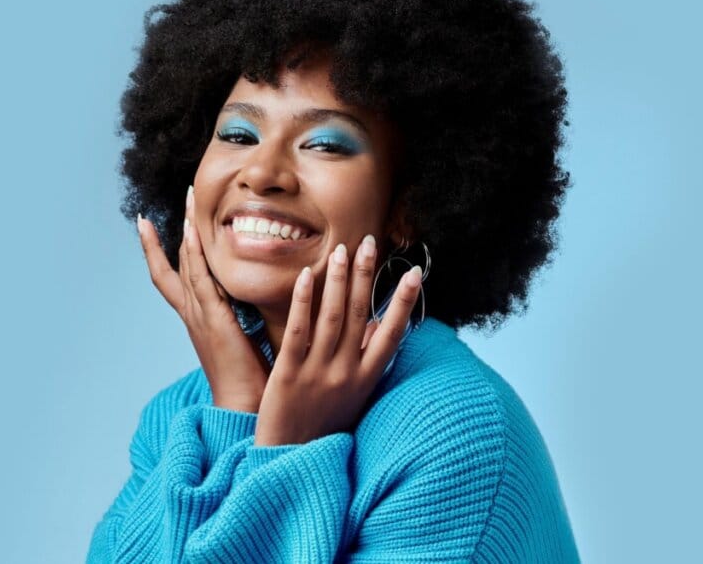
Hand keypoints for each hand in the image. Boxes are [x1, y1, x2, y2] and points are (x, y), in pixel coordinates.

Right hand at [136, 186, 269, 412]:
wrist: (244, 407)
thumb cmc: (250, 377)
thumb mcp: (244, 336)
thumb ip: (244, 313)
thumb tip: (256, 292)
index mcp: (197, 317)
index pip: (171, 276)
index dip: (156, 250)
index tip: (146, 224)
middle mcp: (192, 313)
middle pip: (173, 263)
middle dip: (170, 231)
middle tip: (173, 198)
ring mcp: (199, 315)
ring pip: (185, 264)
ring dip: (186, 228)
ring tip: (186, 198)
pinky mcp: (213, 320)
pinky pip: (200, 281)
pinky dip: (194, 255)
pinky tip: (194, 232)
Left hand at [253, 234, 422, 445]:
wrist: (292, 460)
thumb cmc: (325, 427)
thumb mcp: (355, 397)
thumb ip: (365, 362)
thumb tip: (379, 327)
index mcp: (366, 378)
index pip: (391, 333)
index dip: (404, 302)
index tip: (415, 273)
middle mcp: (347, 372)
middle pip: (361, 315)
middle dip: (367, 276)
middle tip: (370, 242)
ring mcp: (318, 372)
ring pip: (332, 317)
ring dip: (339, 281)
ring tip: (342, 250)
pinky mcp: (288, 373)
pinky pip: (297, 331)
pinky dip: (303, 302)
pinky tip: (305, 276)